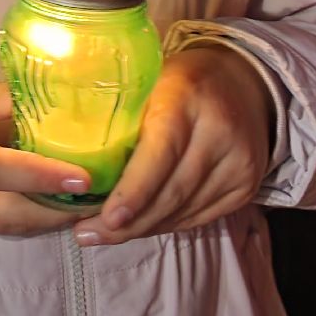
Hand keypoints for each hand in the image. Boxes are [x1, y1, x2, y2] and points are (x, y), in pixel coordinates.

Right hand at [0, 84, 86, 244]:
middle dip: (59, 210)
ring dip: (48, 215)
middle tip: (107, 196)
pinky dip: (24, 216)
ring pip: (6, 227)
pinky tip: (50, 200)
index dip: (40, 175)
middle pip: (9, 215)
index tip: (84, 177)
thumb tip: (52, 93)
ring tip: (90, 198)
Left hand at [72, 45, 271, 247]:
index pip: (162, 151)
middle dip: (127, 222)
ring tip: (103, 234)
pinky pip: (200, 216)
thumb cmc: (177, 80)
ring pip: (184, 210)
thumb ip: (118, 115)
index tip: (107, 218)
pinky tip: (140, 225)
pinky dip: (166, 224)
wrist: (241, 82)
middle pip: (172, 191)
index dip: (135, 189)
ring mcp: (239, 161)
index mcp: (186, 96)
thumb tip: (69, 162)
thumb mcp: (145, 81)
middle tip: (87, 233)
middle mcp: (219, 130)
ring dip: (143, 227)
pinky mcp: (246, 185)